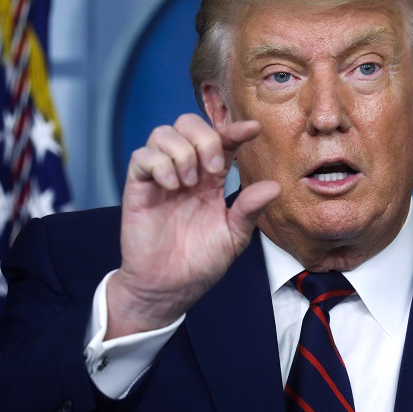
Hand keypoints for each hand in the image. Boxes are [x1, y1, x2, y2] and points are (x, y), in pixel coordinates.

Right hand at [105, 114, 279, 337]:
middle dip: (205, 138)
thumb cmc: (200, 262)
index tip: (253, 130)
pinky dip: (159, 164)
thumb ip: (249, 210)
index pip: (222, 140)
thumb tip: (274, 186)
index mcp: (211, 180)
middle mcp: (186, 171)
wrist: (169, 287)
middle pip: (188, 124)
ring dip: (182, 152)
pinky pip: (142, 156)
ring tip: (189, 184)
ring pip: (163, 133)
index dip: (235, 130)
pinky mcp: (138, 188)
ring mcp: (160, 177)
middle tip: (213, 170)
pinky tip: (172, 186)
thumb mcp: (233, 236)